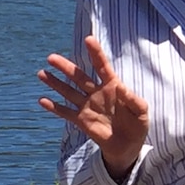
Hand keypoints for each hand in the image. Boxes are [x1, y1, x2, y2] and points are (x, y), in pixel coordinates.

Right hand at [37, 35, 148, 177]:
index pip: (102, 66)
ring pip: (68, 91)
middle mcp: (97, 93)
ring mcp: (88, 106)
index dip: (96, 53)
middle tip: (51, 57)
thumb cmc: (138, 124)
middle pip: (79, 77)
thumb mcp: (142, 112)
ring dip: (55, 83)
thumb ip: (134, 100)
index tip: (88, 39)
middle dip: (66, 67)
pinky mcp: (82, 120)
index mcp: (113, 86)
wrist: (129, 145)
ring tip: (42, 73)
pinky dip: (54, 107)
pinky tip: (42, 100)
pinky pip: (66, 112)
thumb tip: (122, 88)